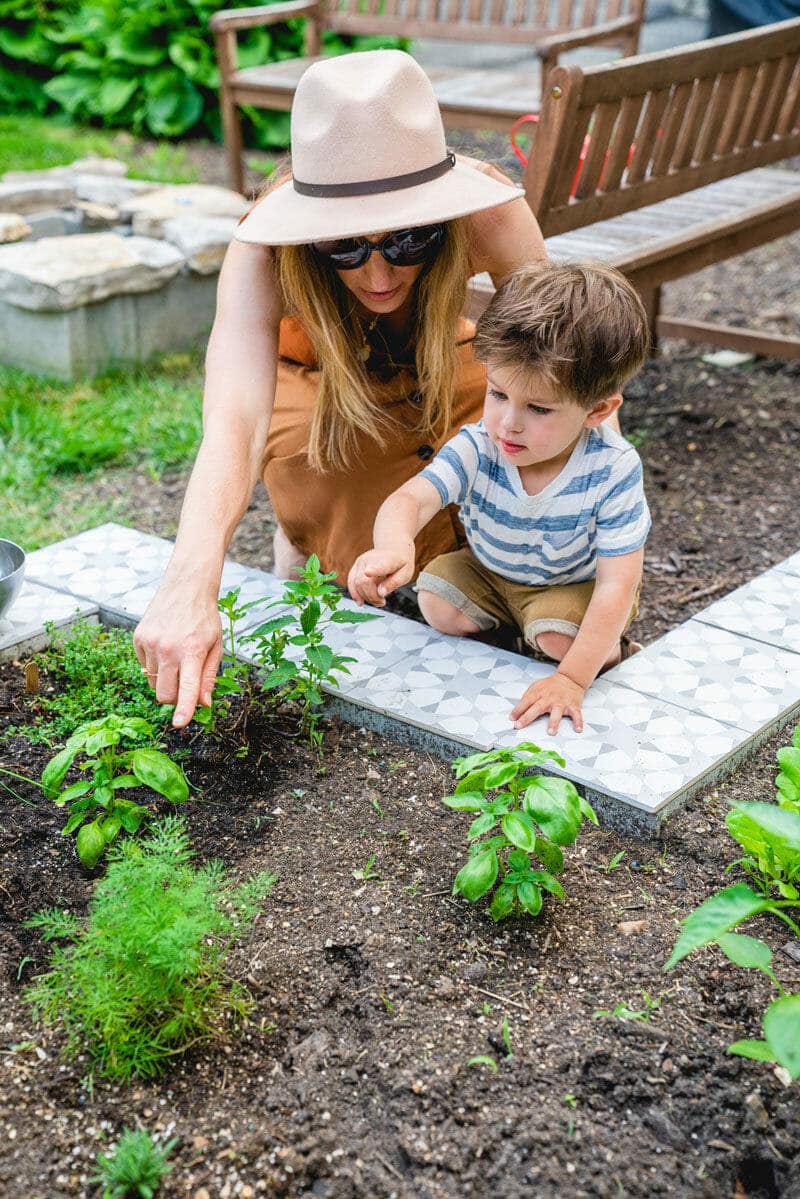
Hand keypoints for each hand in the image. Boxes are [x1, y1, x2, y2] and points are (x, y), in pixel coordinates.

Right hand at [133, 581, 222, 728]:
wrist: (186, 586)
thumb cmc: (205, 618)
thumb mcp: (216, 646)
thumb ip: (208, 677)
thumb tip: (204, 704)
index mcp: (192, 652)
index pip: (186, 689)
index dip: (183, 710)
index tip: (180, 724)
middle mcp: (168, 649)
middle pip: (164, 695)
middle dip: (174, 698)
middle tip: (185, 683)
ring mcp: (150, 643)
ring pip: (153, 683)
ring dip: (164, 679)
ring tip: (176, 657)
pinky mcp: (138, 638)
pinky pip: (144, 667)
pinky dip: (154, 665)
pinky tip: (164, 646)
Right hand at [347, 547, 414, 606]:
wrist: (393, 549)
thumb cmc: (400, 563)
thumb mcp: (405, 574)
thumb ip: (394, 583)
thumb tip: (381, 593)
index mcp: (387, 560)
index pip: (378, 565)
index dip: (373, 570)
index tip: (368, 573)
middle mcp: (370, 559)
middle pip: (364, 581)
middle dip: (372, 596)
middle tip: (382, 601)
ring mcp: (361, 562)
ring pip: (356, 584)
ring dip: (365, 597)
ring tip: (377, 600)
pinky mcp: (355, 567)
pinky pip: (351, 582)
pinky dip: (355, 594)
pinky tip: (360, 601)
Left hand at [510, 671, 585, 734]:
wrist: (569, 679)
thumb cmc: (551, 686)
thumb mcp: (536, 687)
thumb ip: (528, 698)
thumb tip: (517, 711)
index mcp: (539, 692)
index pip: (526, 701)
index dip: (518, 710)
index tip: (512, 719)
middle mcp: (549, 697)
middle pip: (537, 707)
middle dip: (527, 717)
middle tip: (519, 725)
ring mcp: (561, 702)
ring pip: (557, 712)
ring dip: (554, 722)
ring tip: (550, 732)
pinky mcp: (573, 705)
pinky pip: (576, 714)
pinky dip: (578, 722)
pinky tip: (578, 729)